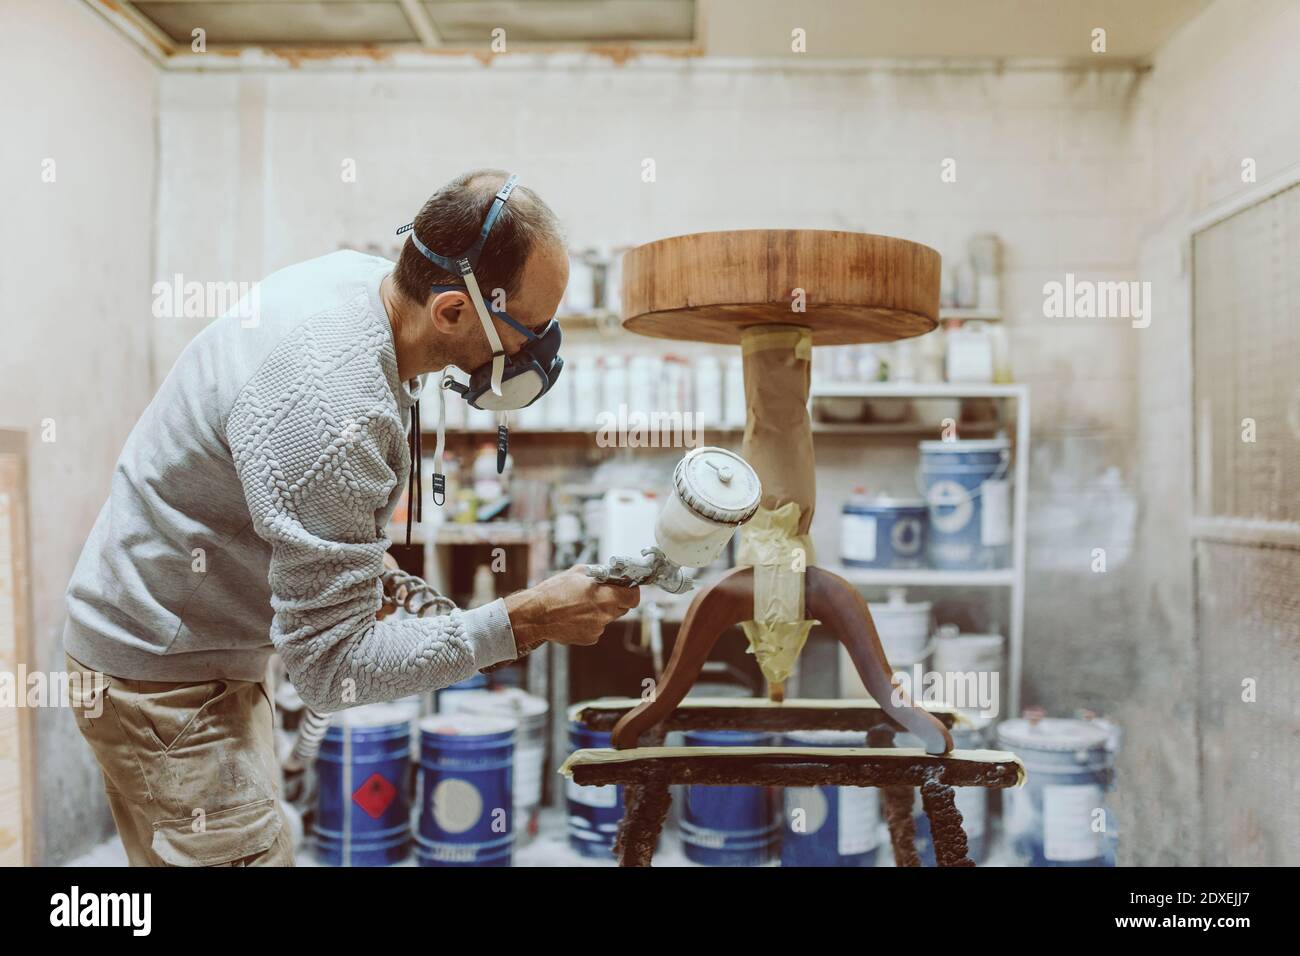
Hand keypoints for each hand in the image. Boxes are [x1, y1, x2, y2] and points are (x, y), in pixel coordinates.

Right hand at [504, 566, 639, 650]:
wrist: (535, 615)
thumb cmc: (554, 591)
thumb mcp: (579, 573)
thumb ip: (600, 574)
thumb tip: (612, 574)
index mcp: (606, 597)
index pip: (634, 597)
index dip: (631, 591)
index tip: (626, 588)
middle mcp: (605, 616)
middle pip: (622, 608)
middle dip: (615, 600)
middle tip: (600, 594)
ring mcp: (598, 629)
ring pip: (607, 618)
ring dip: (600, 611)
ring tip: (579, 605)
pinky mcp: (590, 639)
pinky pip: (597, 628)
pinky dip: (590, 622)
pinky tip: (574, 616)